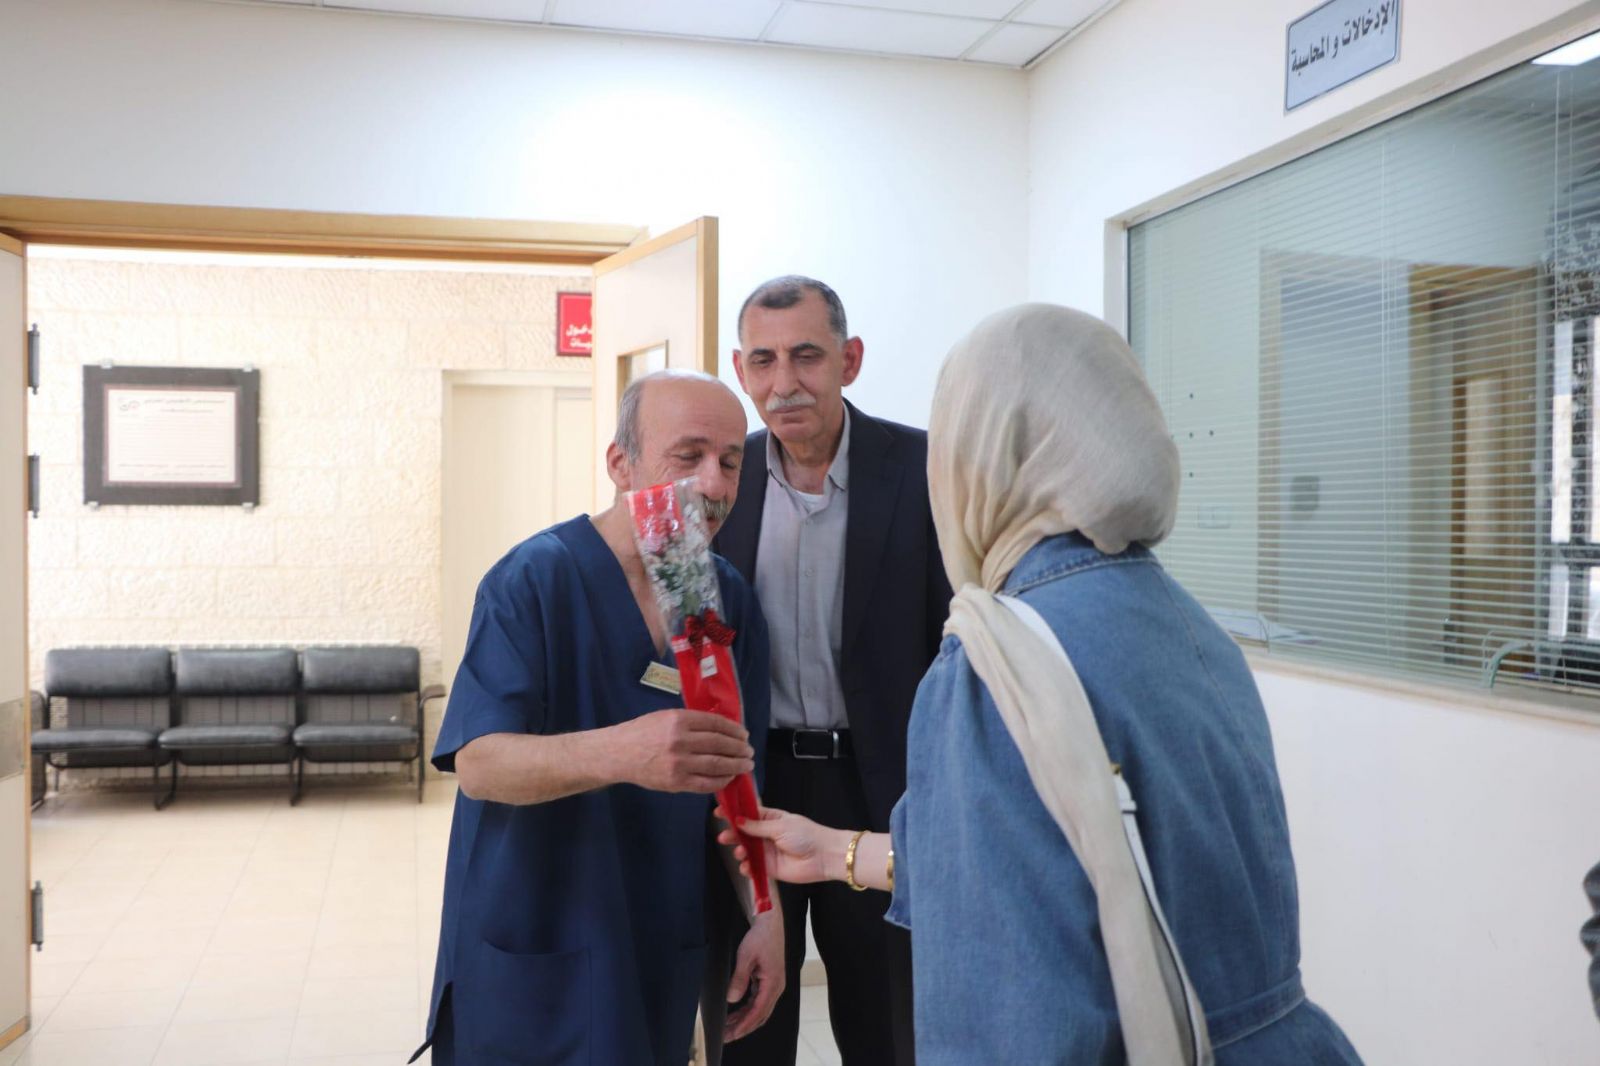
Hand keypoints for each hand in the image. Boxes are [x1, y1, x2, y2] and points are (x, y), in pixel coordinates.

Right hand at [612, 710, 752, 793]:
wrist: (618, 754)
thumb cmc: (643, 732)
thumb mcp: (665, 717)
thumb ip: (691, 721)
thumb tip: (721, 727)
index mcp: (679, 720)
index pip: (716, 724)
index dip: (734, 730)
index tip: (744, 734)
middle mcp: (681, 741)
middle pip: (720, 744)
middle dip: (739, 748)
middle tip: (749, 751)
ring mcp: (679, 763)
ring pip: (717, 764)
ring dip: (736, 765)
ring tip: (746, 764)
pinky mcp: (676, 782)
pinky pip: (706, 783)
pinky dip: (722, 781)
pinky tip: (729, 777)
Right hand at [715, 805, 847, 884]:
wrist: (823, 857)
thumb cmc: (806, 835)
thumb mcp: (780, 826)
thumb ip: (758, 826)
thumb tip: (738, 820)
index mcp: (771, 818)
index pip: (748, 814)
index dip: (734, 813)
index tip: (719, 812)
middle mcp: (767, 834)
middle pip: (744, 833)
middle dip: (732, 834)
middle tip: (724, 837)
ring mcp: (767, 851)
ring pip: (746, 851)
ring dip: (739, 851)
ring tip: (740, 853)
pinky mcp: (769, 868)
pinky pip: (753, 867)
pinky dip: (747, 867)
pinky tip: (746, 867)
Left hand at [725, 906, 784, 1041]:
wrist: (770, 922)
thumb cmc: (761, 936)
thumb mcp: (746, 956)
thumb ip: (739, 978)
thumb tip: (732, 999)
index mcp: (773, 983)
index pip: (758, 1012)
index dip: (744, 1025)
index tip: (732, 1034)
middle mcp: (776, 987)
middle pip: (760, 1015)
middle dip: (743, 1027)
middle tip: (726, 1036)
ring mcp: (773, 985)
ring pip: (759, 1010)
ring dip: (744, 1019)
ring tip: (728, 1027)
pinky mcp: (769, 981)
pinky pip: (758, 1001)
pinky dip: (747, 1009)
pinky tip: (736, 1012)